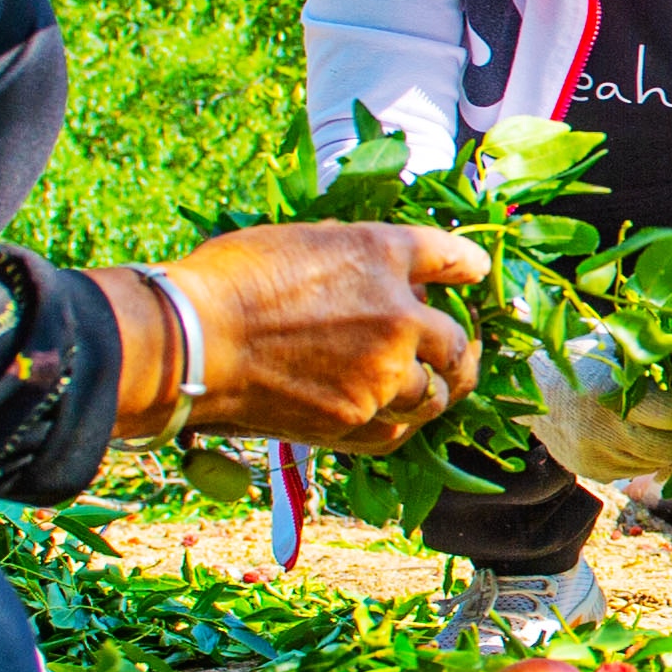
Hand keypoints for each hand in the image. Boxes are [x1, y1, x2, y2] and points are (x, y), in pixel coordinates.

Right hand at [122, 223, 489, 452]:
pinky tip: (396, 417)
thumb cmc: (230, 280)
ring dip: (437, 392)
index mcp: (381, 255)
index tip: (476, 273)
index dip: (469, 266)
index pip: (449, 257)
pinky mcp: (356, 420)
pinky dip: (403, 423)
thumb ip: (347, 252)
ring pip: (435, 394)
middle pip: (458, 342)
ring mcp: (382, 374)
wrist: (195, 341)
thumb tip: (370, 268)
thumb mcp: (298, 240)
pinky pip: (399, 431)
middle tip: (464, 354)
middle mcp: (397, 316)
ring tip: (433, 391)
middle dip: (465, 350)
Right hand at [529, 327, 671, 486]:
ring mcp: (596, 457)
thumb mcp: (617, 345)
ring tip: (668, 423)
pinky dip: (647, 455)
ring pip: (658, 463)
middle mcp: (602, 432)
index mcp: (611, 395)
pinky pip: (638, 470)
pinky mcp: (593, 472)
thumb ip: (657, 356)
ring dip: (670, 446)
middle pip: (671, 446)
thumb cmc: (584, 357)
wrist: (532, 387)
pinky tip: (640, 433)